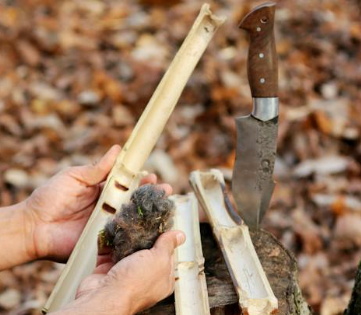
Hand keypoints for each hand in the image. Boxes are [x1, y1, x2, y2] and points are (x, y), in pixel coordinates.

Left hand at [25, 145, 170, 260]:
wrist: (34, 226)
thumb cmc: (50, 197)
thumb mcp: (74, 176)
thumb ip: (97, 168)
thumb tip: (117, 149)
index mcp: (102, 190)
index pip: (126, 183)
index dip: (141, 179)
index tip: (151, 175)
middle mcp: (108, 206)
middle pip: (134, 200)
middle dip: (151, 194)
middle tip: (165, 189)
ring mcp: (107, 224)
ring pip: (132, 216)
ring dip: (149, 211)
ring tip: (164, 204)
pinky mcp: (104, 240)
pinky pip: (123, 235)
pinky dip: (137, 231)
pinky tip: (151, 226)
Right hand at [64, 231, 184, 314]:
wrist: (104, 298)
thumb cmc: (135, 283)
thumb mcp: (159, 259)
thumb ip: (168, 245)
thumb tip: (180, 236)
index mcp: (162, 279)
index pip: (167, 256)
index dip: (165, 240)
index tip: (161, 225)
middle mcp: (143, 278)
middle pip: (145, 251)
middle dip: (142, 235)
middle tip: (141, 219)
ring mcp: (124, 275)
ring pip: (125, 250)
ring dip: (123, 236)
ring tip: (125, 221)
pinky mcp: (106, 272)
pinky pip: (107, 252)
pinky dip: (107, 241)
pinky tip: (110, 229)